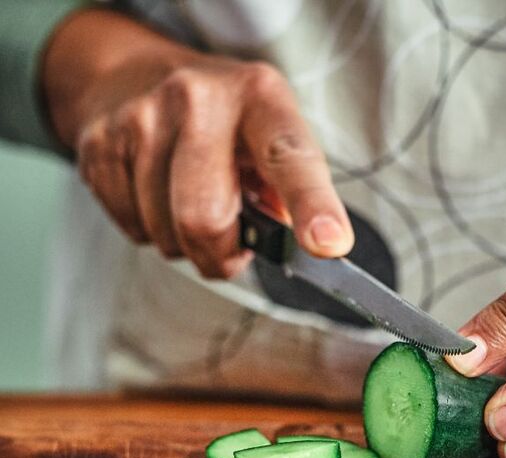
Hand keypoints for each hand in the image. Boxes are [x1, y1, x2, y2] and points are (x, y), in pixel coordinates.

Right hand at [44, 10, 351, 278]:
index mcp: (259, 98)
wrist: (137, 76)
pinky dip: (152, 231)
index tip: (327, 244)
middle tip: (231, 246)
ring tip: (192, 204)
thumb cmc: (226, 125)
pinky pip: (133, 230)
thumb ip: (293, 193)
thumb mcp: (272, 138)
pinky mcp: (99, 145)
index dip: (311, 207)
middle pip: (205, 219)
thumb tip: (300, 245)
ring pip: (166, 234)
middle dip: (221, 255)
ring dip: (186, 243)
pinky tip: (159, 196)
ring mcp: (140, 118)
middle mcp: (196, 99)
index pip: (289, 159)